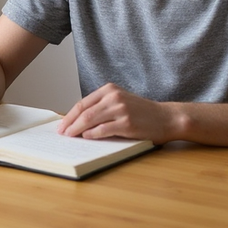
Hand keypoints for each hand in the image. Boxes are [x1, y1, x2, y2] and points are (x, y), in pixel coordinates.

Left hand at [57, 83, 172, 141]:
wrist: (166, 117)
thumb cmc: (142, 112)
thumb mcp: (120, 102)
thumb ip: (102, 107)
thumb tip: (79, 121)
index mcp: (110, 89)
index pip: (83, 102)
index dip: (70, 115)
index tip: (61, 124)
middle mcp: (114, 96)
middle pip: (84, 111)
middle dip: (70, 123)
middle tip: (61, 133)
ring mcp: (120, 109)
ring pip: (90, 119)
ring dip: (77, 130)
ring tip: (70, 137)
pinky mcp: (126, 123)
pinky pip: (103, 130)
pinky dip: (92, 134)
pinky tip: (86, 138)